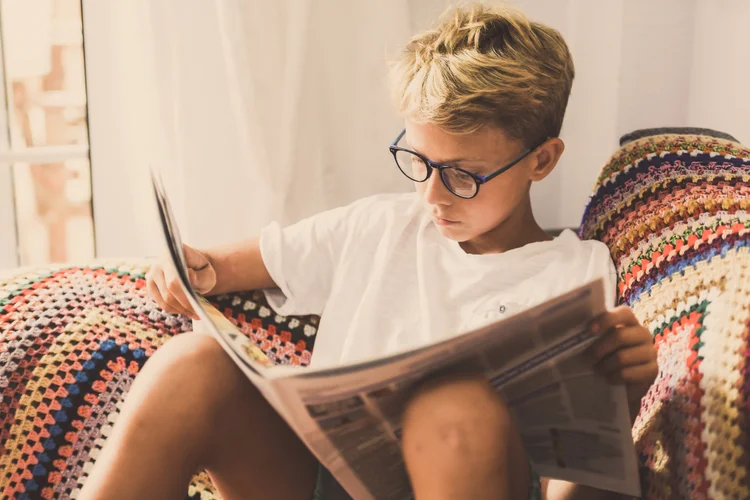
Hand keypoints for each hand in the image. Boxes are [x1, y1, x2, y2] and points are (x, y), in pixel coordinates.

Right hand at [145, 244, 216, 319]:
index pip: (175, 279)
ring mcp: (152, 274)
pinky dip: (174, 309)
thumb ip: (201, 276)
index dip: (185, 293)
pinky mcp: (150, 286)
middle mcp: (159, 263)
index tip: (197, 304)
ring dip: (180, 310)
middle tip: (198, 314)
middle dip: (184, 305)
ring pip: (164, 299)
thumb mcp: (208, 272)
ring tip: (194, 314)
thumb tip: (190, 277)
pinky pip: (161, 303)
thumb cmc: (201, 270)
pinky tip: (186, 311)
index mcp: (174, 255)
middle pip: (169, 290)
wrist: (192, 267)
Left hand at [585, 306, 657, 420]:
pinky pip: (627, 374)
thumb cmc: (606, 359)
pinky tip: (609, 379)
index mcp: (630, 322)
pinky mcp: (653, 371)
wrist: (622, 386)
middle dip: (599, 348)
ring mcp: (651, 352)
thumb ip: (593, 335)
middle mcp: (643, 334)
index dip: (606, 320)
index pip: (624, 313)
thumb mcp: (599, 344)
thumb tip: (573, 332)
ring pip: (622, 357)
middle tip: (586, 358)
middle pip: (619, 336)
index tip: (589, 331)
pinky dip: (613, 378)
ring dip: (604, 366)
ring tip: (597, 370)